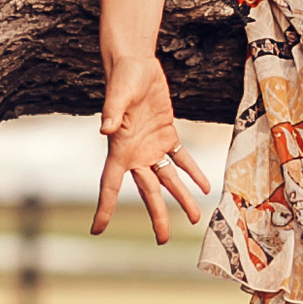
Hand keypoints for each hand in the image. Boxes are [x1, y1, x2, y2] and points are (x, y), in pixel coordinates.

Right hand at [96, 55, 211, 242]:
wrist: (136, 63)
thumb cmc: (123, 77)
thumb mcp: (117, 94)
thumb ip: (111, 112)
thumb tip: (104, 129)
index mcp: (119, 149)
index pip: (108, 185)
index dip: (104, 208)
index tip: (97, 230)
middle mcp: (135, 154)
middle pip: (147, 191)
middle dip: (156, 215)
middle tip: (163, 240)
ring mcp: (151, 146)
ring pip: (168, 179)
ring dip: (181, 198)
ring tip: (194, 217)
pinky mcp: (166, 134)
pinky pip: (181, 158)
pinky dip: (192, 172)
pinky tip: (204, 187)